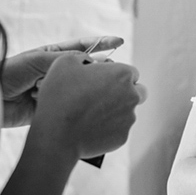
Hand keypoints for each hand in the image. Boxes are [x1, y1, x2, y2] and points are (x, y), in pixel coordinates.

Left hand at [0, 36, 123, 127]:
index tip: (119, 41)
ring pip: (80, 87)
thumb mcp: (37, 59)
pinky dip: (68, 103)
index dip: (102, 43)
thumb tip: (91, 61)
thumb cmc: (8, 73)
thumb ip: (65, 59)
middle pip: (87, 68)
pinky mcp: (55, 107)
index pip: (83, 46)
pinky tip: (63, 102)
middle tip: (105, 72)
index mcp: (54, 55)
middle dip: (96, 70)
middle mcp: (59, 71)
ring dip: (76, 87)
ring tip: (66, 89)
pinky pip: (70, 104)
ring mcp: (58, 89)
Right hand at [27, 52, 144, 162]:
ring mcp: (129, 118)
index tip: (104, 81)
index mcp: (123, 74)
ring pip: (128, 112)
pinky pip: (119, 129)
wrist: (56, 134)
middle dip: (127, 93)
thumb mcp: (64, 63)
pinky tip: (91, 128)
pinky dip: (109, 129)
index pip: (131, 72)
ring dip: (116, 111)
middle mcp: (132, 95)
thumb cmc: (59, 96)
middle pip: (138, 91)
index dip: (117, 76)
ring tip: (92, 115)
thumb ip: (84, 57)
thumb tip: (90, 62)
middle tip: (106, 97)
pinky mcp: (123, 136)